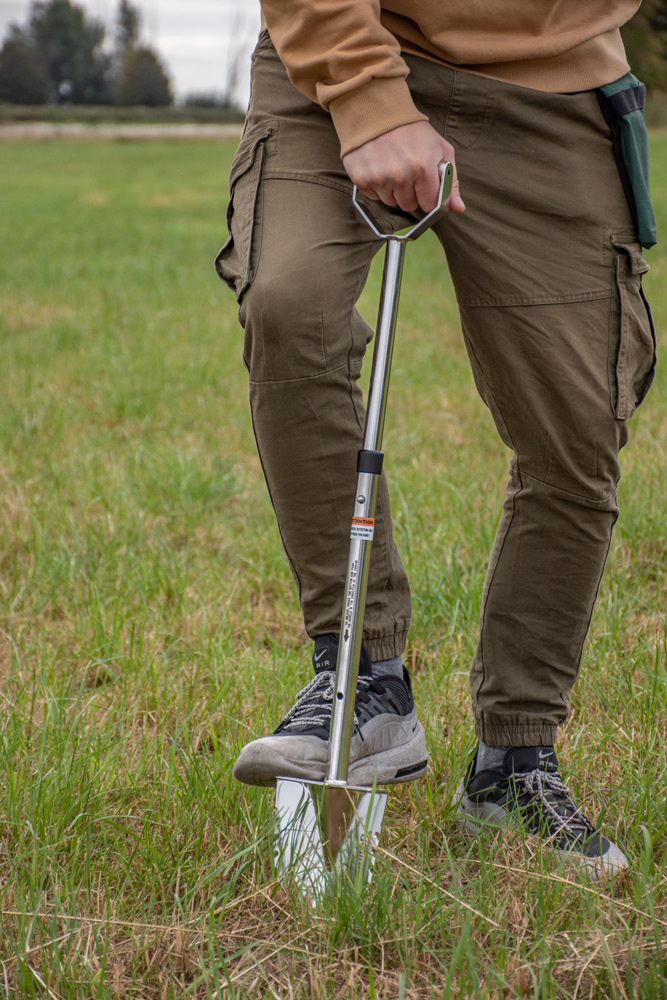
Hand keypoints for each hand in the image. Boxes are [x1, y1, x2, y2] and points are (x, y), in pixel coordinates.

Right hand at [343, 121, 464, 214]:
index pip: (428, 204)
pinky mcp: (361, 179)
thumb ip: (451, 181)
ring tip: (392, 168)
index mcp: (423, 168)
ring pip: (390, 203)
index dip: (427, 196)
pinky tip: (379, 167)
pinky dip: (377, 186)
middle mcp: (400, 176)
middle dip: (410, 193)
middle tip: (407, 172)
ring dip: (393, 191)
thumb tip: (458, 208)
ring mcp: (379, 178)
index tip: (424, 185)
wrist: (378, 111)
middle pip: (408, 206)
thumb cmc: (413, 131)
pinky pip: (374, 197)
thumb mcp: (440, 149)